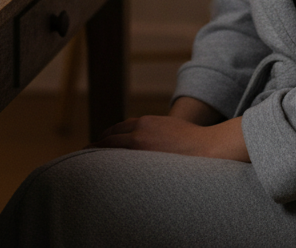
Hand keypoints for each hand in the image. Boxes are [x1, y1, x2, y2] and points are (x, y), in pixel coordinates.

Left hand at [91, 115, 249, 161]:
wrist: (209, 147)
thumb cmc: (194, 143)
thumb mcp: (170, 130)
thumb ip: (155, 134)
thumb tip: (149, 147)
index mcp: (146, 122)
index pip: (118, 129)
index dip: (107, 137)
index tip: (99, 144)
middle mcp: (139, 130)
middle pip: (110, 137)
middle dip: (98, 145)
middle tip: (86, 154)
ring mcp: (140, 143)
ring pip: (111, 148)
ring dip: (98, 154)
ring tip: (87, 164)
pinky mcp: (144, 156)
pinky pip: (120, 161)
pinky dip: (108, 164)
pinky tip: (103, 173)